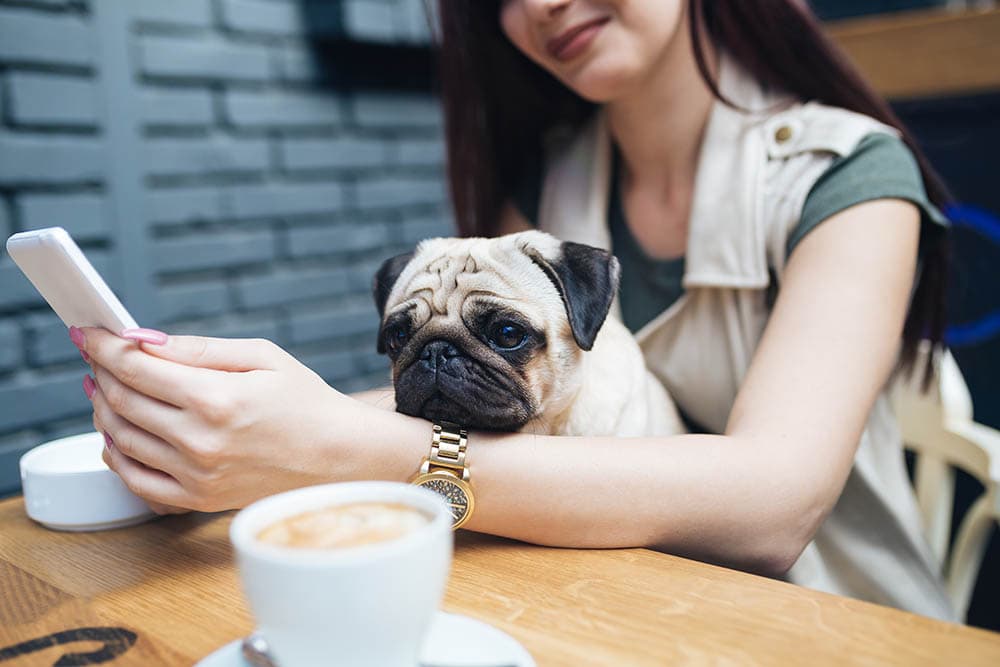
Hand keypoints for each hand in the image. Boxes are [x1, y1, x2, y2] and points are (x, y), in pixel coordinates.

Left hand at [79, 328, 359, 511]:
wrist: (340, 456)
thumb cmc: (307, 401)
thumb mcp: (261, 357)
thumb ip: (198, 348)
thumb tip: (142, 340)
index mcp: (216, 398)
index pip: (135, 368)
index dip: (103, 346)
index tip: (88, 332)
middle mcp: (200, 440)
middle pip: (120, 401)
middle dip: (100, 372)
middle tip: (98, 356)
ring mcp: (196, 475)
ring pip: (120, 438)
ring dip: (102, 408)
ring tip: (105, 389)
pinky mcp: (198, 500)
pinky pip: (135, 479)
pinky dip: (116, 454)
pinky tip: (118, 433)